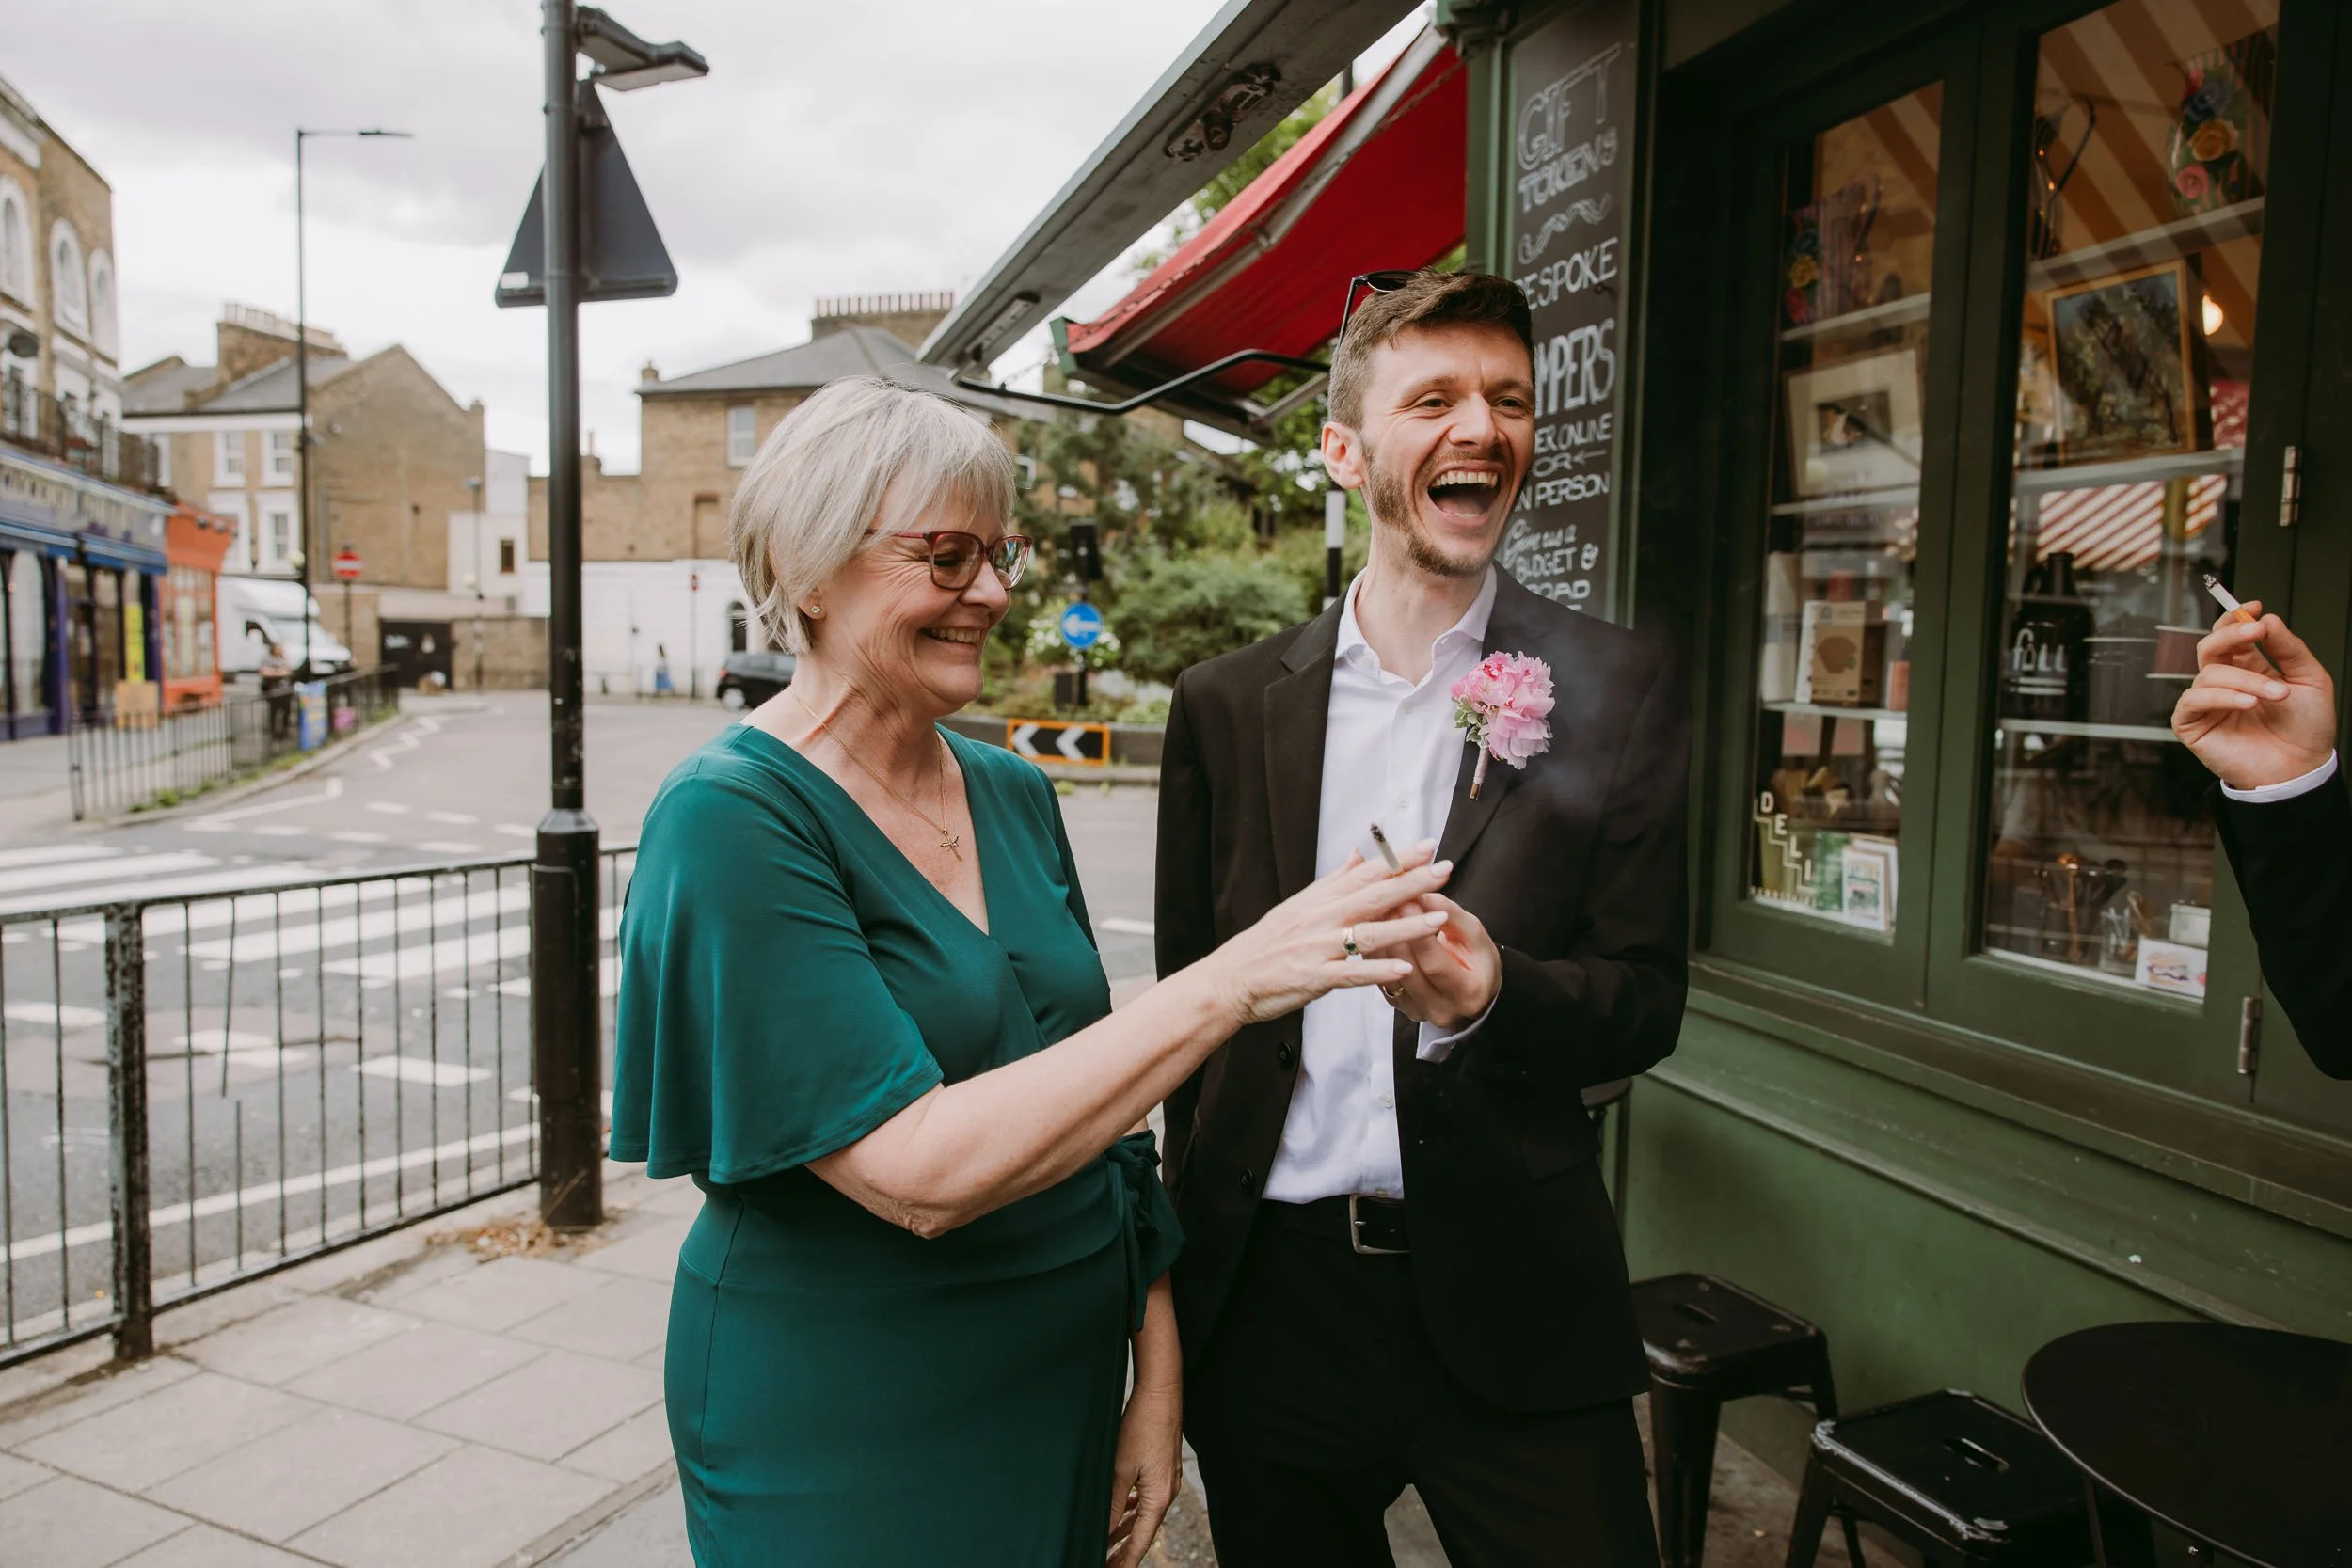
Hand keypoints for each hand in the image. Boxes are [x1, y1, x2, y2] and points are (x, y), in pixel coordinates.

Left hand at [1105, 1372, 1179, 1567]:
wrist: (1161, 1393)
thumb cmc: (1142, 1426)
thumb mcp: (1120, 1468)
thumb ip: (1111, 1503)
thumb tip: (1103, 1531)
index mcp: (1159, 1498)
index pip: (1141, 1542)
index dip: (1125, 1561)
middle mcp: (1166, 1493)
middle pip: (1142, 1531)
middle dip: (1122, 1548)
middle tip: (1103, 1561)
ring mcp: (1166, 1481)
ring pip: (1143, 1514)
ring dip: (1125, 1528)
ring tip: (1106, 1542)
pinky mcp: (1161, 1469)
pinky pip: (1146, 1498)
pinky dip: (1131, 1508)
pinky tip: (1120, 1508)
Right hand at [1196, 846, 1454, 1026]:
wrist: (1231, 978)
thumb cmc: (1266, 944)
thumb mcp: (1298, 904)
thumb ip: (1333, 880)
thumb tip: (1358, 853)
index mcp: (1320, 899)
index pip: (1365, 873)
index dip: (1398, 860)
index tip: (1429, 846)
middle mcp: (1321, 918)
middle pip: (1372, 896)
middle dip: (1411, 882)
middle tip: (1445, 869)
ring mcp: (1318, 948)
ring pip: (1368, 934)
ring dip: (1406, 926)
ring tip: (1439, 918)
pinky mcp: (1314, 977)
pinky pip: (1350, 974)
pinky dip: (1377, 971)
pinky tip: (1404, 969)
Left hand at [1380, 891, 1500, 1031]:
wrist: (1473, 988)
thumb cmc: (1476, 959)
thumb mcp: (1474, 934)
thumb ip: (1451, 914)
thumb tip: (1423, 895)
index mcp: (1467, 992)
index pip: (1434, 963)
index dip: (1418, 932)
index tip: (1408, 901)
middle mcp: (1441, 1009)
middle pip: (1407, 970)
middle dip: (1395, 933)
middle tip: (1386, 902)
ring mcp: (1417, 1011)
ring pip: (1388, 976)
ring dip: (1379, 941)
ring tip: (1376, 911)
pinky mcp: (1399, 1007)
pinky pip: (1380, 979)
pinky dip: (1375, 954)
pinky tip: (1372, 930)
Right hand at [2172, 602, 2336, 789]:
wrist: (2301, 768)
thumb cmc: (2306, 729)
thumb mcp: (2310, 680)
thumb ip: (2289, 649)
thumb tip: (2266, 619)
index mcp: (2249, 669)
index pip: (2230, 636)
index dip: (2236, 618)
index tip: (2254, 607)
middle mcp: (2225, 683)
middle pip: (2210, 646)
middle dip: (2230, 634)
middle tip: (2256, 634)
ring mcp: (2207, 704)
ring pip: (2209, 673)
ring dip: (2246, 679)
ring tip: (2275, 695)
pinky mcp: (2192, 725)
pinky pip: (2193, 700)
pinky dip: (2222, 697)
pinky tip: (2248, 703)